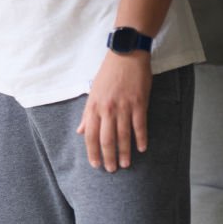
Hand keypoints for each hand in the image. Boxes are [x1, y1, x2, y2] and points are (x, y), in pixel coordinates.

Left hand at [76, 51, 151, 171]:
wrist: (126, 54)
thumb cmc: (108, 74)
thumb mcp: (93, 93)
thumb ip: (87, 114)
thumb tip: (80, 131)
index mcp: (94, 108)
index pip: (91, 136)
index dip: (92, 152)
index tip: (96, 165)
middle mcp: (107, 109)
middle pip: (106, 140)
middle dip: (108, 157)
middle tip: (112, 170)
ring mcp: (124, 106)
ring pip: (123, 135)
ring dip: (124, 152)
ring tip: (126, 164)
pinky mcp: (139, 102)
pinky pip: (139, 124)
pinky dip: (141, 138)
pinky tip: (141, 148)